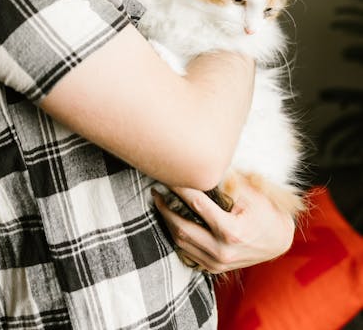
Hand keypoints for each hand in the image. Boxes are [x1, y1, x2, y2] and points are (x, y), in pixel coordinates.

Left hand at [152, 174, 294, 272]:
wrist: (279, 240)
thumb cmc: (266, 212)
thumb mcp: (252, 194)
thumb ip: (228, 181)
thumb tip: (205, 165)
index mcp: (230, 231)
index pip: (196, 204)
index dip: (180, 187)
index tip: (169, 175)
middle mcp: (221, 251)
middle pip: (181, 227)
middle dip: (165, 208)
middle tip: (155, 191)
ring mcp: (217, 263)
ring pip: (181, 241)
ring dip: (167, 221)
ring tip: (160, 203)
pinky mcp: (214, 268)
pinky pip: (187, 252)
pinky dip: (176, 235)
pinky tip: (171, 220)